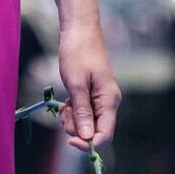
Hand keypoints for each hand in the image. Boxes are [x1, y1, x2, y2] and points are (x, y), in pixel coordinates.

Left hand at [57, 23, 121, 150]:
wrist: (79, 30)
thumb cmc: (78, 53)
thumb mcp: (77, 84)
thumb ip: (82, 111)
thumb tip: (87, 137)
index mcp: (109, 101)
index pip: (105, 135)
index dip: (88, 143)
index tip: (69, 141)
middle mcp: (108, 103)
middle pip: (94, 130)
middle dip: (76, 127)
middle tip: (65, 111)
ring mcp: (99, 99)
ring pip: (85, 123)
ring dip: (72, 119)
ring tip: (65, 103)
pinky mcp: (91, 95)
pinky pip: (82, 112)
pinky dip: (72, 111)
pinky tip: (65, 102)